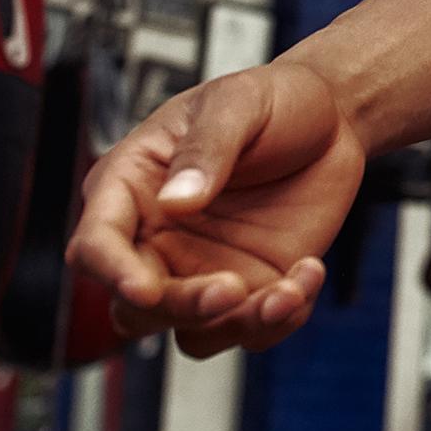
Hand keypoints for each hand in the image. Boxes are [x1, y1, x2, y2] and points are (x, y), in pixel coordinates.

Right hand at [66, 62, 364, 357]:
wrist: (333, 118)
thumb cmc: (272, 99)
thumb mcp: (238, 103)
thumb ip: (206, 147)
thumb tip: (175, 199)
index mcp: (132, 187)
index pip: (96, 243)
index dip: (111, 271)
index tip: (143, 287)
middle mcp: (158, 239)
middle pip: (138, 305)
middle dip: (181, 307)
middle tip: (232, 288)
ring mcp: (201, 270)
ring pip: (192, 331)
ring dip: (234, 325)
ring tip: (288, 291)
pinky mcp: (250, 288)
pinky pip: (251, 331)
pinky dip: (279, 318)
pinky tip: (309, 272)